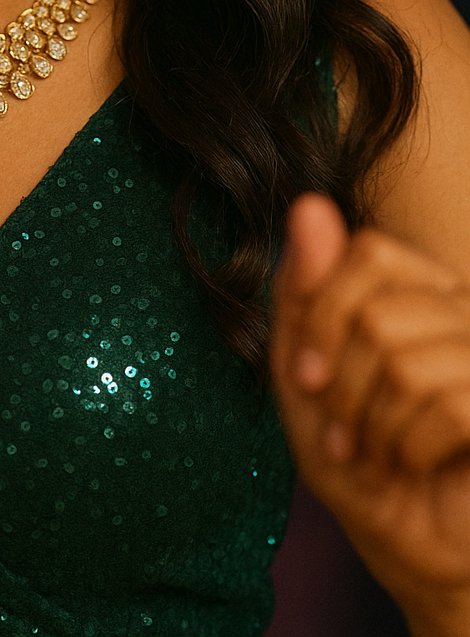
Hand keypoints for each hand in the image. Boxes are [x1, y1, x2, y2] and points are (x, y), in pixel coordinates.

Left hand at [271, 194, 469, 636]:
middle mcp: (462, 311)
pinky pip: (443, 402)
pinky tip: (414, 466)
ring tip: (379, 455)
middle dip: (343, 386)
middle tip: (346, 432)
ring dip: (372, 426)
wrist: (416, 555)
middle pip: (377, 313)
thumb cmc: (362, 465)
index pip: (368, 251)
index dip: (324, 314)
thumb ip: (304, 294)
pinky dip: (408, 447)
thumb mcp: (306, 377)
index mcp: (417, 293)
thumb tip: (308, 203)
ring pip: (403, 360)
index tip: (309, 377)